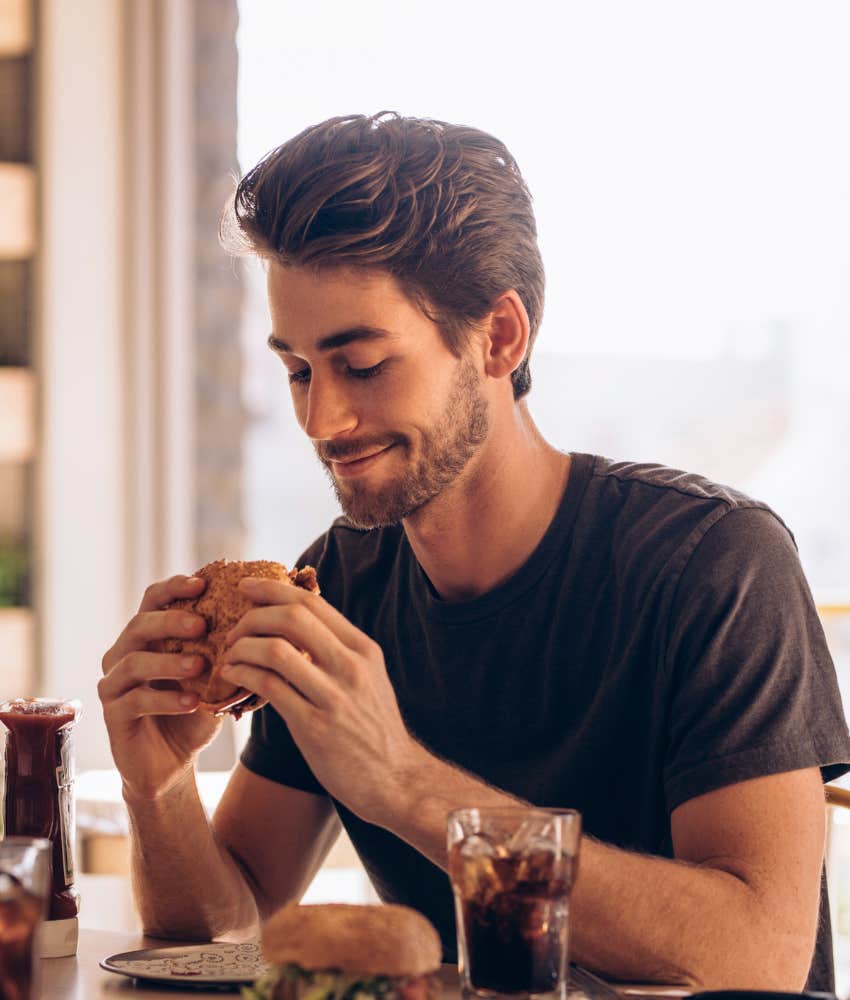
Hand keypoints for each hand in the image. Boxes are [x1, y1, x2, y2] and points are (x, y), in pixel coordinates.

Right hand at [99, 575, 222, 800]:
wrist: (173, 762)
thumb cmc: (195, 711)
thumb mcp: (215, 676)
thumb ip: (227, 648)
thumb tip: (264, 616)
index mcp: (148, 636)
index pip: (154, 599)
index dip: (175, 587)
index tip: (202, 584)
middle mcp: (124, 653)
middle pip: (140, 625)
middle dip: (171, 621)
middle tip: (201, 625)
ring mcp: (114, 684)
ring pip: (133, 661)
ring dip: (169, 661)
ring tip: (200, 666)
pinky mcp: (113, 714)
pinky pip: (134, 700)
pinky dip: (165, 699)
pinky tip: (192, 702)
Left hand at [220, 577, 426, 822]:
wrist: (396, 779)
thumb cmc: (373, 728)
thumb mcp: (367, 678)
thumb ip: (338, 651)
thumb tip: (298, 623)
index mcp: (362, 648)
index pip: (312, 603)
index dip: (273, 588)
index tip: (246, 585)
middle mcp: (351, 666)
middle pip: (292, 618)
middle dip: (253, 616)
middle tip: (233, 628)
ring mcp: (334, 696)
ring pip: (275, 650)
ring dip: (242, 648)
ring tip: (230, 655)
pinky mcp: (315, 726)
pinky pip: (269, 687)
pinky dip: (243, 675)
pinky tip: (233, 677)